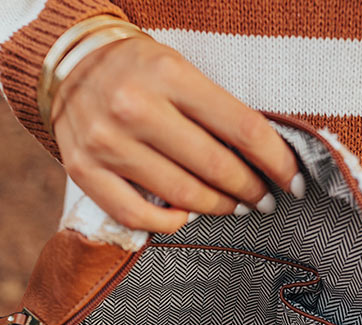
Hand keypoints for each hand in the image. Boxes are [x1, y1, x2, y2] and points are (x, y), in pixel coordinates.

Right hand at [51, 35, 302, 232]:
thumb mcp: (177, 70)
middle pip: (215, 166)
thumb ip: (214, 109)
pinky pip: (139, 216)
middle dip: (250, 189)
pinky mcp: (85, 171)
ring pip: (182, 195)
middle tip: (265, 200)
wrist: (66, 65)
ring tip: (234, 207)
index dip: (277, 161)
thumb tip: (264, 161)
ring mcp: (106, 143)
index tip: (295, 182)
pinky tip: (187, 216)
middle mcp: (135, 107)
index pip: (240, 127)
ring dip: (218, 207)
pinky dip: (171, 222)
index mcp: (168, 74)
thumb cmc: (136, 71)